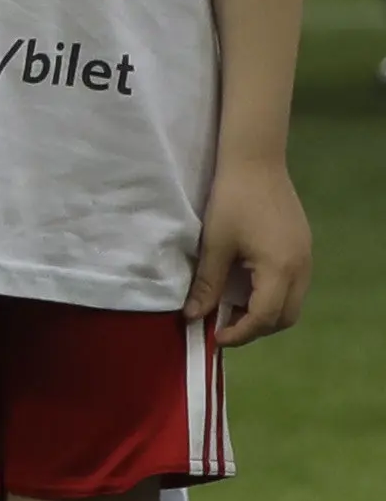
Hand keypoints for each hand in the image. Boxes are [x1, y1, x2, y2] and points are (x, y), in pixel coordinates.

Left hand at [195, 162, 312, 344]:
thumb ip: (207, 283)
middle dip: (255, 328)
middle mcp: (301, 268)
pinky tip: (247, 288)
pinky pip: (294, 286)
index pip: (264, 317)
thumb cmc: (231, 200)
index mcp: (280, 269)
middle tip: (223, 326)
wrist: (256, 162)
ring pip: (292, 303)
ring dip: (265, 314)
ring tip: (232, 308)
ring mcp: (306, 258)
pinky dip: (273, 296)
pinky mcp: (303, 248)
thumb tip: (193, 316)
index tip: (215, 337)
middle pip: (285, 317)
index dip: (239, 333)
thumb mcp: (215, 244)